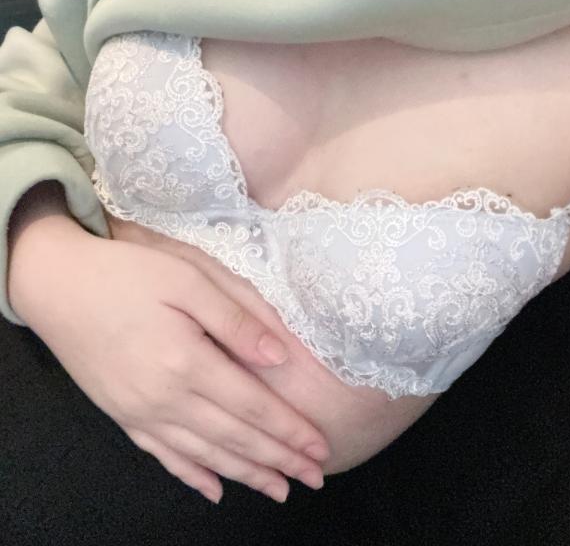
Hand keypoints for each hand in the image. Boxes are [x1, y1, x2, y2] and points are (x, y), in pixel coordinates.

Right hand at [9, 213, 329, 503]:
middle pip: (234, 438)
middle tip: (314, 478)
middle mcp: (165, 399)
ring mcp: (140, 412)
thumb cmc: (126, 272)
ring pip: (204, 455)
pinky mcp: (122, 414)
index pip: (253, 407)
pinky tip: (213, 490)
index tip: (321, 448)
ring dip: (245, 474)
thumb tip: (280, 356)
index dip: (290, 430)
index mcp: (187, 362)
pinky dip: (192, 475)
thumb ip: (236, 318)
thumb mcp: (188, 277)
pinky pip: (163, 456)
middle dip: (279, 460)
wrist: (56, 284)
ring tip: (278, 489)